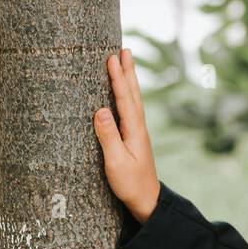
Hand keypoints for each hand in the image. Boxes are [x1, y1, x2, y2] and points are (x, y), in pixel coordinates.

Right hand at [92, 48, 159, 223]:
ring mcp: (138, 131)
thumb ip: (108, 137)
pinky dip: (127, 93)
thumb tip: (100, 111)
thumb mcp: (116, 163)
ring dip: (129, 79)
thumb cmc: (130, 184)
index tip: (112, 57)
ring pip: (133, 98)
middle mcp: (138, 127)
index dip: (118, 78)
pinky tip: (124, 91)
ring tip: (125, 61)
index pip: (124, 99)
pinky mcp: (134, 136)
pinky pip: (130, 108)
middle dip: (128, 70)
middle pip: (132, 93)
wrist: (147, 199)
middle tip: (124, 49)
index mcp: (134, 130)